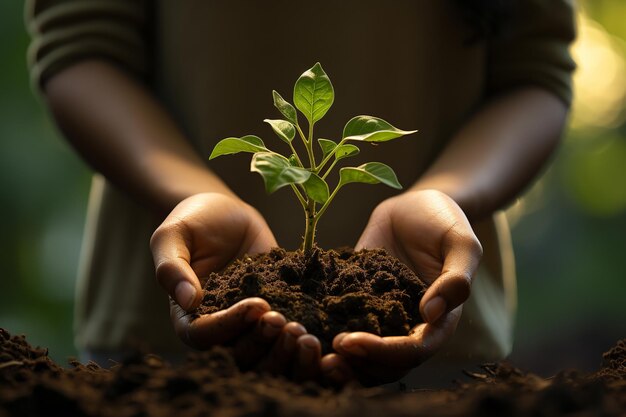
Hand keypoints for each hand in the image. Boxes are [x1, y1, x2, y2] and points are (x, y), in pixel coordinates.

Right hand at [151, 192, 321, 378]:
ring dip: (283, 348)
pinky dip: (301, 337)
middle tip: (284, 321)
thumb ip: (172, 268)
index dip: (231, 326)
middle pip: (238, 352)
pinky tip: (318, 325)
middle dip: (262, 341)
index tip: (257, 305)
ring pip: (264, 352)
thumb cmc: (192, 222)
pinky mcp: (275, 309)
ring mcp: (249, 321)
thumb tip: (188, 301)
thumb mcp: (172, 236)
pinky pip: (286, 332)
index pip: (204, 336)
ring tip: (301, 329)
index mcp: (188, 316)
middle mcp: (219, 325)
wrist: (225, 211)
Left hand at [321, 189, 481, 384]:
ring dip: (338, 358)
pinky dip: (323, 328)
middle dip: (355, 365)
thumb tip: (431, 314)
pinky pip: (341, 320)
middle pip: (384, 364)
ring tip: (307, 350)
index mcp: (438, 321)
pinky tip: (296, 325)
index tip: (350, 343)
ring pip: (361, 352)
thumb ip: (456, 279)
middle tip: (323, 358)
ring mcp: (380, 314)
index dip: (383, 353)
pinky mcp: (356, 299)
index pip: (412, 351)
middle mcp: (407, 325)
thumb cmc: (445, 222)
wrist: (415, 205)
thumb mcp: (461, 244)